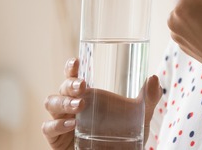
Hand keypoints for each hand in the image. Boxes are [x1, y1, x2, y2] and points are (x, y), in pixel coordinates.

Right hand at [41, 58, 161, 148]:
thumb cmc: (125, 136)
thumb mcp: (140, 116)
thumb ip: (148, 98)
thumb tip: (154, 78)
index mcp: (88, 94)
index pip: (75, 76)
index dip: (71, 67)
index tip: (76, 61)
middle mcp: (73, 105)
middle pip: (63, 87)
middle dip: (69, 84)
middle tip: (83, 85)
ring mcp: (63, 121)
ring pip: (51, 103)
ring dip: (63, 101)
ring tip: (79, 105)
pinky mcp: (57, 139)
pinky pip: (48, 128)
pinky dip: (56, 124)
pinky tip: (72, 124)